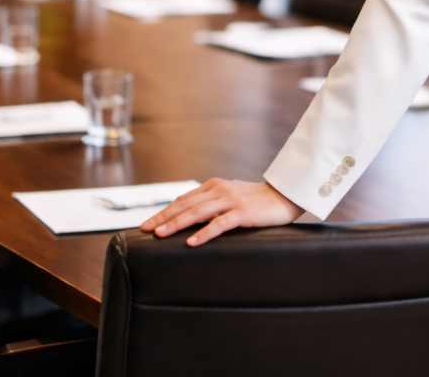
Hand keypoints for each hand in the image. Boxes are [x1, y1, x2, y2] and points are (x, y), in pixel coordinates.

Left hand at [140, 179, 303, 245]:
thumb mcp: (230, 198)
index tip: (147, 224)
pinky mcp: (242, 212)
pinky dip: (204, 232)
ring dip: (176, 223)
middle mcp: (219, 190)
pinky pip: (219, 223)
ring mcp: (230, 200)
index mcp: (214, 186)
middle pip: (185, 204)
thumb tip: (189, 220)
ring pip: (197, 212)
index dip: (163, 211)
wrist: (284, 196)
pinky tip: (192, 242)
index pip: (183, 200)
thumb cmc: (257, 201)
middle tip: (145, 229)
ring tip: (160, 234)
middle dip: (163, 217)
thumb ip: (212, 205)